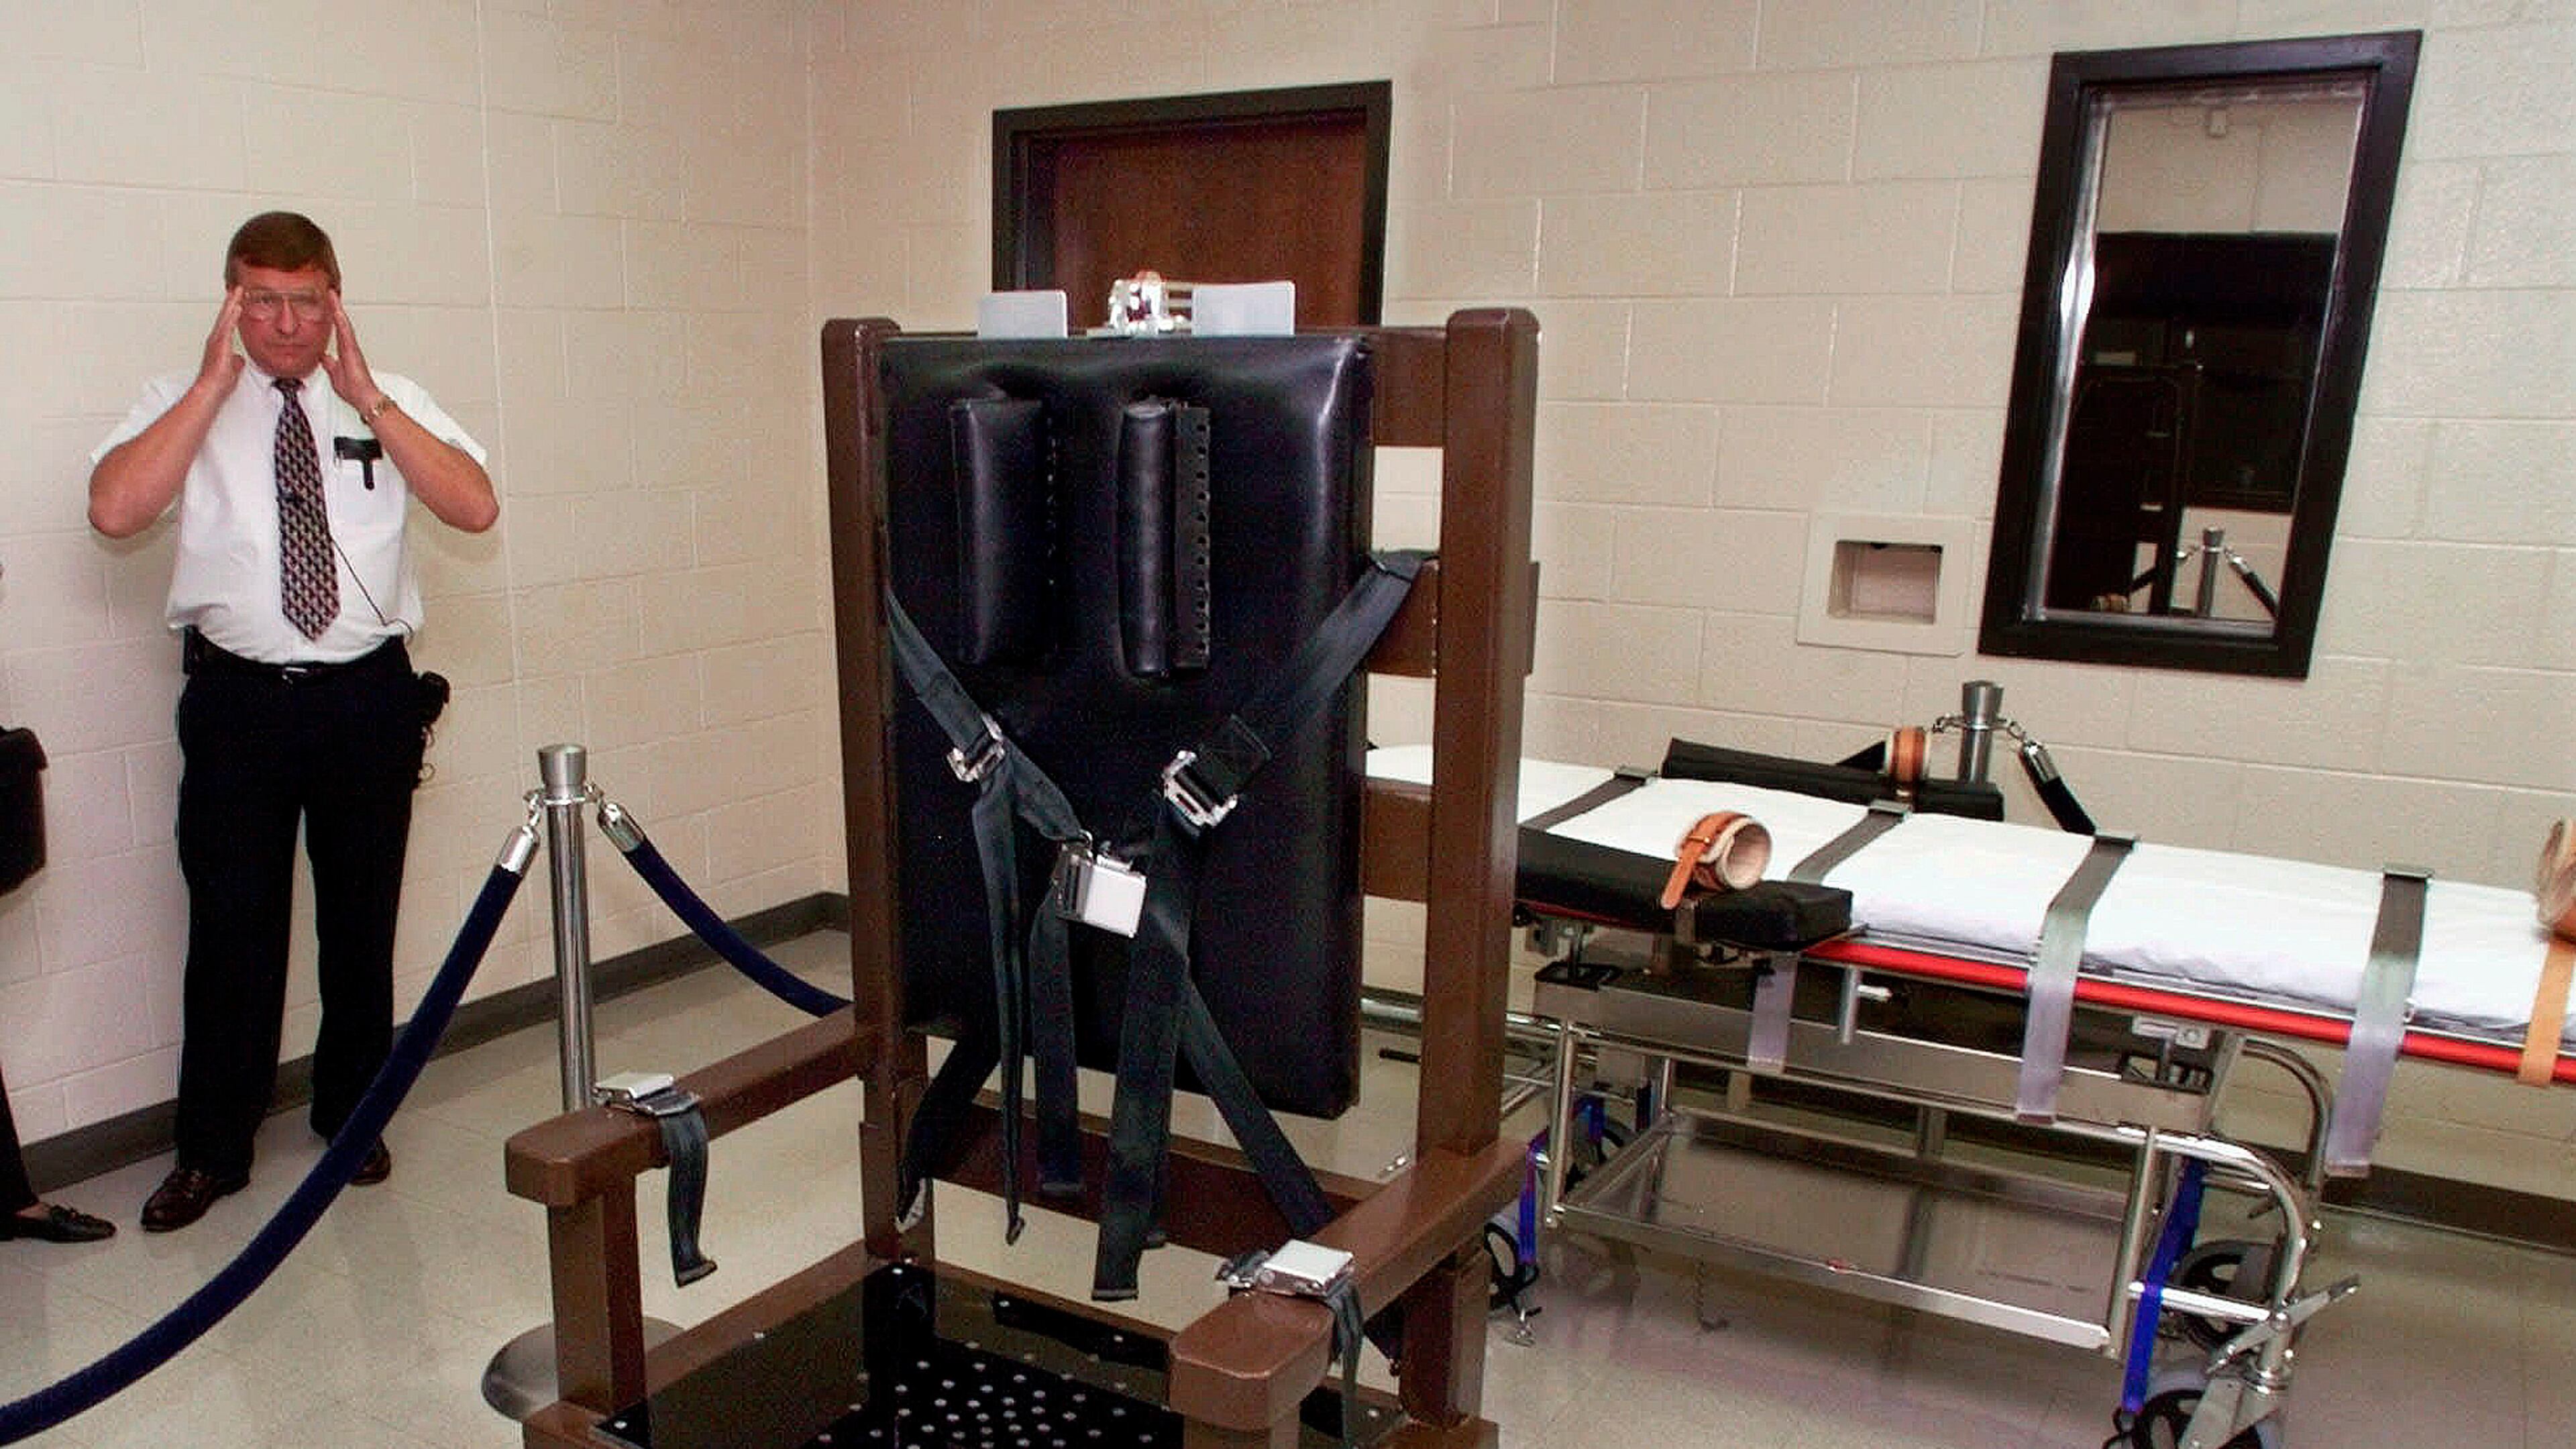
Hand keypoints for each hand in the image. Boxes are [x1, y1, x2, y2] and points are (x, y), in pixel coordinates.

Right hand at [197, 288, 244, 392]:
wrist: (211, 389)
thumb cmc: (219, 383)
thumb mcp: (232, 369)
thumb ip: (235, 361)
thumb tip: (240, 359)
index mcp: (219, 344)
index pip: (227, 323)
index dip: (232, 311)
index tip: (238, 300)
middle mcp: (215, 339)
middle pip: (225, 316)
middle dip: (231, 301)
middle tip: (238, 288)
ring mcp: (216, 340)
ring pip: (225, 318)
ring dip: (232, 303)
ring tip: (238, 291)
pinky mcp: (219, 344)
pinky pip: (226, 327)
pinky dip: (232, 316)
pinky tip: (237, 307)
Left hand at [319, 292, 382, 410]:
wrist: (363, 398)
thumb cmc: (353, 389)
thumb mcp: (334, 373)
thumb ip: (329, 363)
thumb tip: (322, 356)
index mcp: (344, 350)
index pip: (335, 328)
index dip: (331, 316)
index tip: (326, 303)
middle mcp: (349, 346)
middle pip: (340, 322)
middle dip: (335, 307)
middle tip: (329, 292)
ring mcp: (352, 346)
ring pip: (343, 323)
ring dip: (337, 309)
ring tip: (331, 295)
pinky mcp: (353, 350)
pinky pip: (346, 332)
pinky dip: (341, 321)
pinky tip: (337, 311)